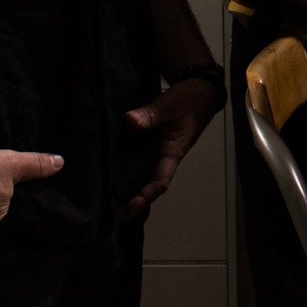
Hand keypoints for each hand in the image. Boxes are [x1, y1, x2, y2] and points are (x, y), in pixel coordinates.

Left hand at [122, 75, 225, 219]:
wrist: (199, 89)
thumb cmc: (188, 100)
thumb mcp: (168, 106)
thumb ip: (149, 115)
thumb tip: (130, 122)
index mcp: (172, 154)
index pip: (159, 182)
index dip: (145, 197)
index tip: (128, 209)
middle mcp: (164, 158)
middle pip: (149, 186)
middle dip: (134, 203)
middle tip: (112, 217)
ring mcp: (157, 152)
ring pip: (142, 176)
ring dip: (129, 189)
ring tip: (107, 203)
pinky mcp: (150, 144)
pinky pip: (138, 162)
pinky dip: (126, 171)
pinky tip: (109, 173)